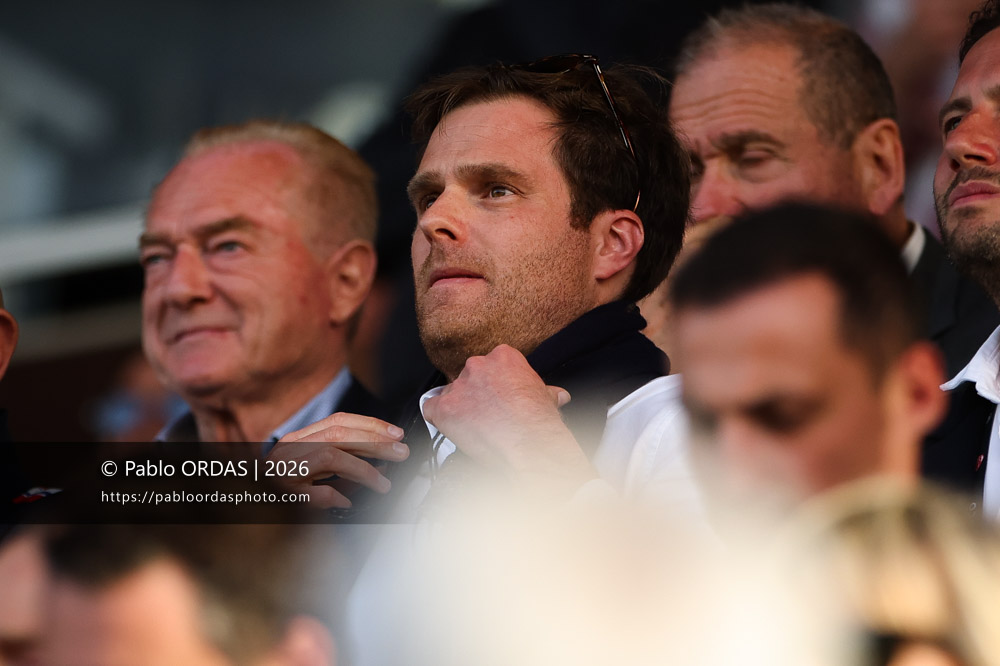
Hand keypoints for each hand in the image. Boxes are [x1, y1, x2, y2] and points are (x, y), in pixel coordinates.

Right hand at [270, 413, 407, 508]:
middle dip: (375, 442)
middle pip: (339, 434)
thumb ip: (339, 464)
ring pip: (330, 456)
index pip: (338, 421)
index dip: (370, 425)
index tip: (395, 433)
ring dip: (362, 469)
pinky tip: (346, 501)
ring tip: (382, 484)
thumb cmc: (276, 489)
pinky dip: (333, 494)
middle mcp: (291, 448)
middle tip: (400, 452)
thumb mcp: (309, 471)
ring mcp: (284, 467)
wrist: (242, 503)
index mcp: (299, 439)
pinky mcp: (280, 490)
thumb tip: (377, 466)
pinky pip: (312, 490)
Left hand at [422, 345, 595, 490]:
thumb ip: (545, 391)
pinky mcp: (444, 408)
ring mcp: (459, 386)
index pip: (491, 366)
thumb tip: (557, 395)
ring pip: (451, 394)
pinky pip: (431, 409)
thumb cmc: (538, 422)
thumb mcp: (548, 398)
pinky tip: (453, 429)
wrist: (528, 443)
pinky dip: (439, 419)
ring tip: (474, 428)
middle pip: (470, 377)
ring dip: (459, 408)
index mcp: (503, 357)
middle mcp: (478, 366)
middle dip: (476, 395)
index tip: (499, 398)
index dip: (495, 385)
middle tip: (487, 415)